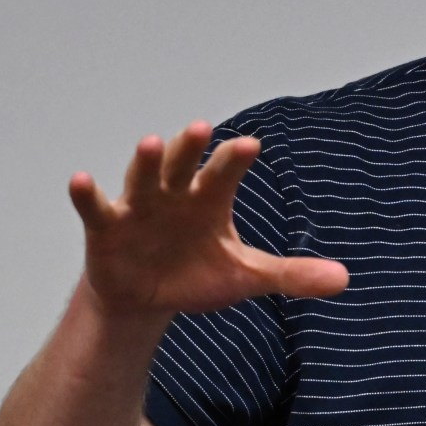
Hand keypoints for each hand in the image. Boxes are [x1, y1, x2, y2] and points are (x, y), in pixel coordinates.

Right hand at [69, 121, 348, 318]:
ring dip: (146, 162)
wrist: (148, 297)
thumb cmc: (197, 275)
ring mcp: (139, 207)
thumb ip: (291, 275)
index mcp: (209, 200)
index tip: (251, 145)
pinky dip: (87, 194)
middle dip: (191, 149)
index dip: (234, 161)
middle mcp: (174, 194)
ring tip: (152, 142)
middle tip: (202, 129)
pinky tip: (80, 180)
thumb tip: (344, 280)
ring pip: (143, 178)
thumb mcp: (246, 277)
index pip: (225, 175)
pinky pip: (96, 206)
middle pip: (183, 165)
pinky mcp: (107, 226)